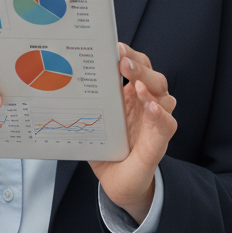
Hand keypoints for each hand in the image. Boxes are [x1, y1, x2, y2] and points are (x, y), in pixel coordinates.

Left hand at [89, 43, 177, 224]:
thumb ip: (89, 107)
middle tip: (123, 62)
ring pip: (163, 96)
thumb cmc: (108, 152)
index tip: (116, 47)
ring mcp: (156, 122)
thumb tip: (64, 85)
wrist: (119, 185)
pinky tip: (150, 107)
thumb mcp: (94, 125)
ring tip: (135, 84)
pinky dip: (159, 114)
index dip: (130, 56)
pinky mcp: (160, 142)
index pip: (138, 68)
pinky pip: (167, 124)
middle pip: (153, 77)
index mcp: (131, 97)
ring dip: (149, 86)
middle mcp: (148, 105)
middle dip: (139, 67)